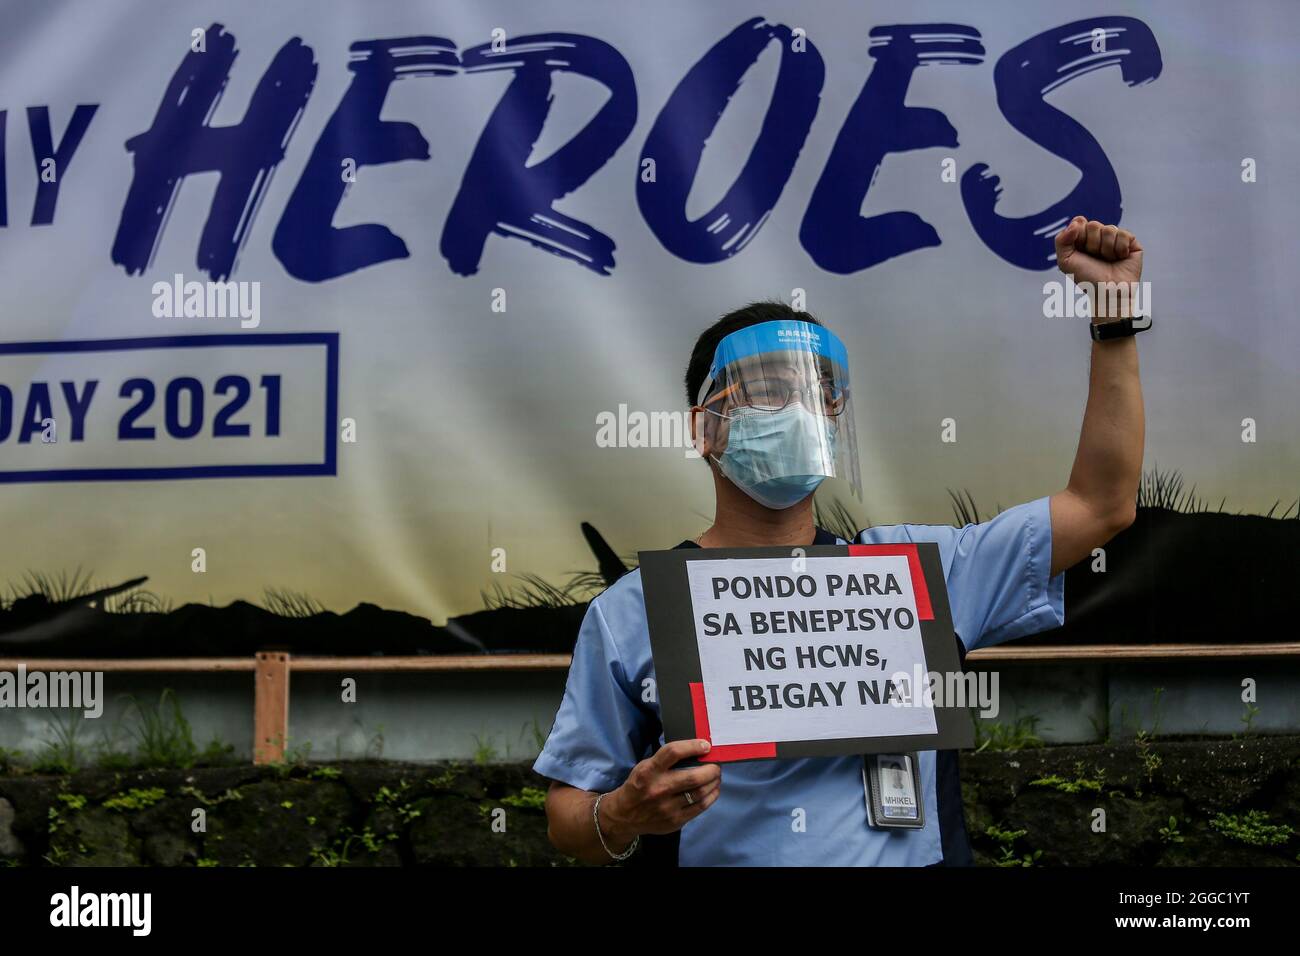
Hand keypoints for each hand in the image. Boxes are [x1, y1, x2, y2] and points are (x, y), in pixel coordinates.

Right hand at [601, 739, 721, 843]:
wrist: (624, 815)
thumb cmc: (639, 785)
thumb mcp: (645, 767)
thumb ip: (665, 761)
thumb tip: (695, 752)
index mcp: (649, 771)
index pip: (673, 753)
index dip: (692, 746)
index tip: (705, 745)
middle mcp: (658, 789)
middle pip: (693, 777)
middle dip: (711, 769)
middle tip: (716, 765)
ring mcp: (667, 807)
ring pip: (700, 793)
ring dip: (714, 782)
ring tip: (716, 777)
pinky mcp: (675, 821)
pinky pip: (700, 807)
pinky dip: (711, 796)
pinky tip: (712, 790)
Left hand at [1055, 217, 1143, 319]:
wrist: (1107, 292)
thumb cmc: (1086, 278)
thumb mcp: (1065, 261)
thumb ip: (1061, 240)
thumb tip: (1077, 220)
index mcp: (1083, 239)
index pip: (1079, 222)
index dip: (1079, 236)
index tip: (1081, 251)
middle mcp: (1099, 237)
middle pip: (1094, 225)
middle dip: (1092, 244)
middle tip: (1095, 258)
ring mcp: (1116, 239)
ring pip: (1109, 229)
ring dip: (1106, 249)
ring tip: (1108, 260)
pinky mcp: (1131, 242)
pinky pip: (1124, 234)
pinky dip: (1119, 248)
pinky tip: (1120, 258)